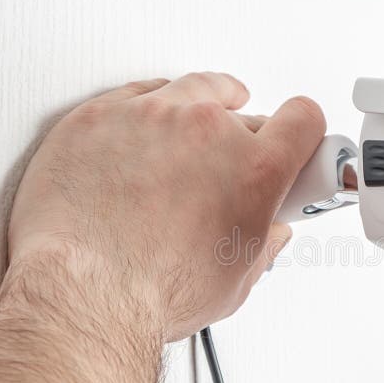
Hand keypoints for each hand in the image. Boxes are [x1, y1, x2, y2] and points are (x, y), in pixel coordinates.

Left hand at [8, 72, 325, 339]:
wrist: (80, 293)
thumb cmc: (151, 290)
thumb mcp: (237, 281)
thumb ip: (264, 244)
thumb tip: (269, 234)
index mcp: (254, 170)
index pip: (302, 120)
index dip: (303, 129)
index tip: (295, 137)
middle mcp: (208, 131)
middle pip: (246, 110)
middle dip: (243, 139)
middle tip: (228, 170)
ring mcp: (151, 116)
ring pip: (193, 89)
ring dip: (199, 111)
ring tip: (190, 141)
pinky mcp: (101, 115)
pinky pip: (137, 93)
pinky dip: (147, 113)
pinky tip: (145, 137)